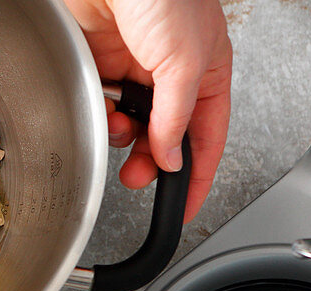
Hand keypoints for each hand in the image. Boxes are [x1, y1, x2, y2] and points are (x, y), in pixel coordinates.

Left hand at [64, 0, 231, 221]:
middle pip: (165, 137)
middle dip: (152, 161)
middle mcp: (172, 74)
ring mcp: (135, 69)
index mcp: (206, 73)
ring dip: (125, 138)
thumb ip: (180, 116)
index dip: (197, 176)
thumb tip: (172, 157)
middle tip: (138, 176)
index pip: (208, 138)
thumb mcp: (186, 62)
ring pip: (132, 125)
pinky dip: (102, 114)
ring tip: (120, 133)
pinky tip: (103, 109)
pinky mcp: (102, 64)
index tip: (184, 207)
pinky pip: (103, 104)